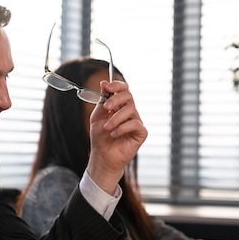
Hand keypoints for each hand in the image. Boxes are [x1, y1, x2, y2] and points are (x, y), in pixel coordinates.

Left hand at [86, 80, 147, 194]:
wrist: (102, 156)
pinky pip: (135, 124)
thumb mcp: (97, 117)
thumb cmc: (100, 138)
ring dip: (116, 118)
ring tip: (107, 128)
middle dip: (116, 99)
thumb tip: (104, 83)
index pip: (123, 90)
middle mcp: (129, 112)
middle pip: (128, 96)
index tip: (108, 87)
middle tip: (106, 107)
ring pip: (131, 110)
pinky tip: (114, 134)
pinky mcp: (141, 133)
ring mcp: (136, 122)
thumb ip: (101, 101)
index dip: (117, 85)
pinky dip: (122, 128)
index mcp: (119, 106)